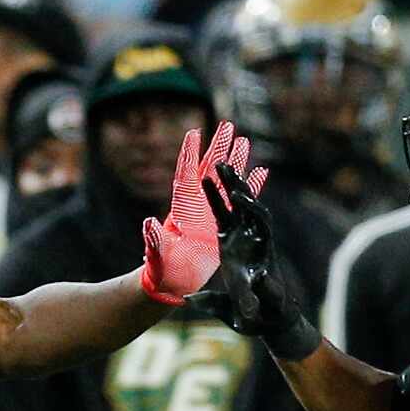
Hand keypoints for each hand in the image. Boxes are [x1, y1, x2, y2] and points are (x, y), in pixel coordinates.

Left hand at [139, 120, 259, 304]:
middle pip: (209, 170)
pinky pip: (239, 201)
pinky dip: (250, 187)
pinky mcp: (223, 225)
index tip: (193, 132)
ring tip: (244, 140)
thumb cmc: (161, 272)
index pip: (185, 176)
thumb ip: (154, 239)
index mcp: (181, 209)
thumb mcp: (158, 254)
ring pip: (225, 181)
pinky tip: (260, 172)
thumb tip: (149, 222)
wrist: (171, 286)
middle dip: (217, 147)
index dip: (189, 155)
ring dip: (235, 162)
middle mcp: (197, 206)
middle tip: (228, 124)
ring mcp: (211, 214)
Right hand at [191, 162, 315, 357]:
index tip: (240, 200)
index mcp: (263, 253)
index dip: (253, 211)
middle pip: (251, 207)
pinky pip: (224, 214)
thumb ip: (242, 302)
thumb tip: (250, 285)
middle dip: (240, 188)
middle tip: (227, 168)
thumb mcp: (249, 313)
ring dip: (229, 185)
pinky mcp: (232, 240)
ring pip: (239, 206)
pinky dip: (216, 198)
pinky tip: (205, 179)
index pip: (262, 226)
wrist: (267, 316)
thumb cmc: (261, 316)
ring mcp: (245, 238)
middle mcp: (257, 240)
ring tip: (216, 163)